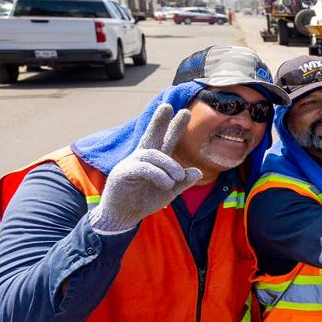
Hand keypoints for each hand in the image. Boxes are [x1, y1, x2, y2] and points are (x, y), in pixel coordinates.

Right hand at [89, 105, 203, 233]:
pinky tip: (166, 183)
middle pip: (151, 135)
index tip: (184, 112)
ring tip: (176, 178)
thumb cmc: (144, 201)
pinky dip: (158, 175)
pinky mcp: (123, 172)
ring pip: (154, 155)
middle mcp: (142, 157)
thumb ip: (183, 182)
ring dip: (169, 166)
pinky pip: (144, 168)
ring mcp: (131, 163)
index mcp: (154, 161)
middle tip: (169, 106)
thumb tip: (198, 172)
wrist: (123, 216)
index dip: (174, 127)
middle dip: (160, 120)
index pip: (165, 140)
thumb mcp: (169, 192)